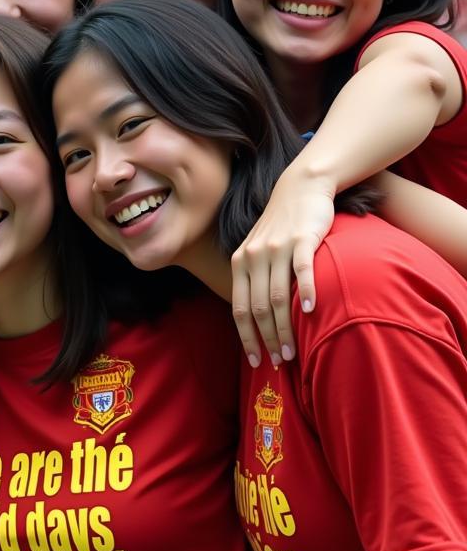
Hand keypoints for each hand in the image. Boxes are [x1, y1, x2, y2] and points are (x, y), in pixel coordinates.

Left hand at [231, 168, 334, 366]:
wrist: (300, 188)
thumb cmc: (281, 227)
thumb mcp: (257, 251)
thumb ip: (254, 279)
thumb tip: (257, 319)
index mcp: (240, 263)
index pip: (239, 309)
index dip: (246, 337)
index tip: (255, 361)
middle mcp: (254, 257)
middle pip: (259, 308)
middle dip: (267, 339)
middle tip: (280, 362)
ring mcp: (277, 248)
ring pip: (278, 296)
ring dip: (286, 327)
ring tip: (294, 350)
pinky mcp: (301, 239)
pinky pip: (302, 269)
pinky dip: (306, 291)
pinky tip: (311, 311)